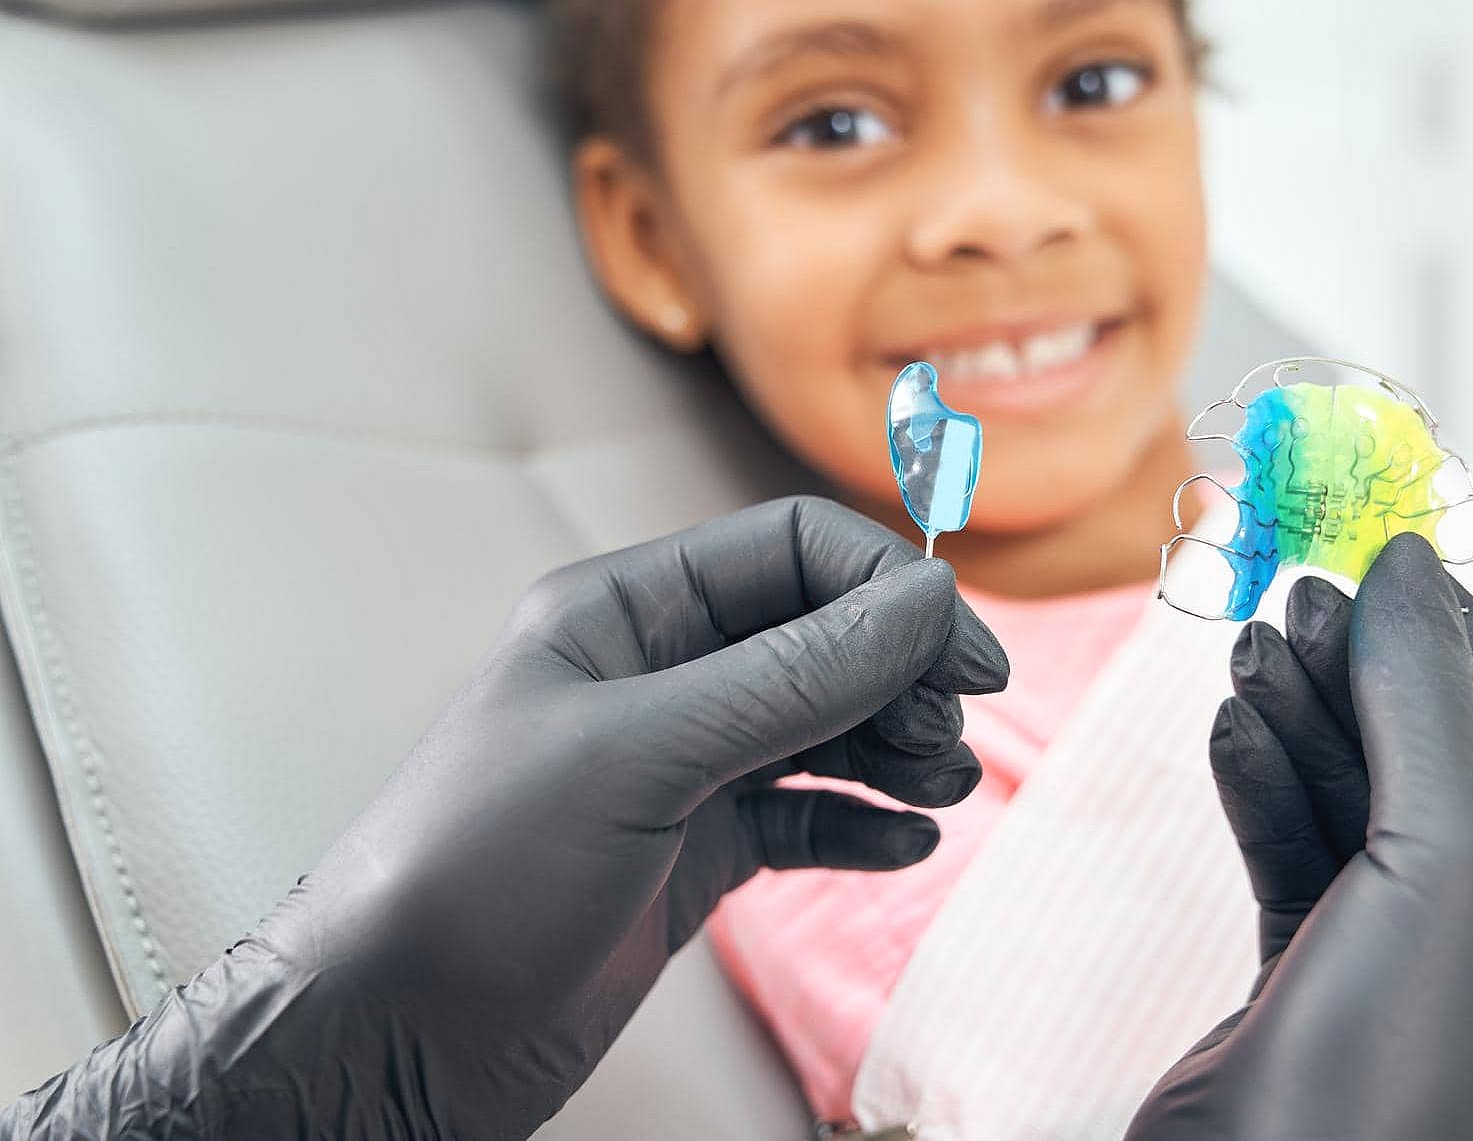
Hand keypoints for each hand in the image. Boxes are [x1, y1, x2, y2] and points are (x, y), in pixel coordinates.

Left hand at [5, 497, 1006, 1140]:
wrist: (389, 1038)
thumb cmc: (475, 869)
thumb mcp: (642, 754)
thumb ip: (792, 677)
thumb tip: (927, 602)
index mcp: (627, 611)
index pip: (793, 551)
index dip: (890, 589)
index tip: (964, 653)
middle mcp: (660, 676)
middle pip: (823, 638)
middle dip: (902, 676)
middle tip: (954, 735)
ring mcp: (679, 768)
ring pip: (825, 728)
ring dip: (896, 749)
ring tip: (942, 789)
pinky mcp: (692, 854)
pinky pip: (806, 816)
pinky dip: (864, 825)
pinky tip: (905, 846)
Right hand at [1128, 534, 1472, 1140]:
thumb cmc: (1399, 1060)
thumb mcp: (1443, 854)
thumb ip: (1427, 697)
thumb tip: (1407, 562)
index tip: (1396, 567)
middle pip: (1453, 767)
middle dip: (1376, 682)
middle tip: (1304, 598)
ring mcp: (1424, 969)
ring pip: (1369, 804)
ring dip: (1310, 722)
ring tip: (1255, 651)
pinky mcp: (1325, 983)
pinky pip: (1306, 854)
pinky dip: (1269, 786)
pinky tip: (1234, 729)